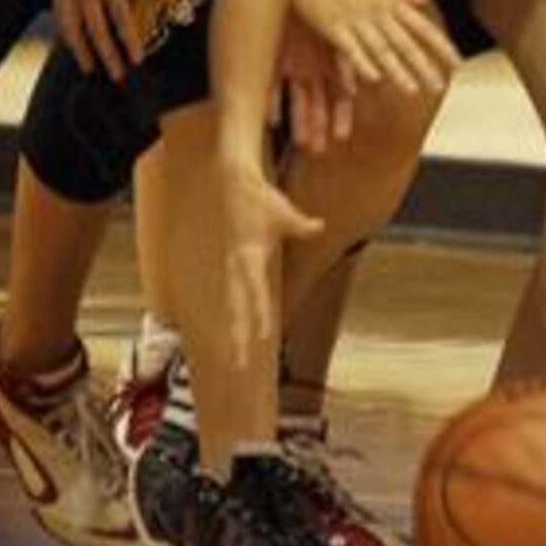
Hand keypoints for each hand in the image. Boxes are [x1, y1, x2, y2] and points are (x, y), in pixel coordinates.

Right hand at [53, 0, 172, 77]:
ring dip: (82, 48)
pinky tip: (71, 42)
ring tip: (90, 68)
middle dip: (108, 54)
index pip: (122, 17)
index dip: (130, 41)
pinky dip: (65, 29)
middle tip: (117, 75)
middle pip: (97, 28)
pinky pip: (59, 9)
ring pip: (73, 24)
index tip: (137, 59)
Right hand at [219, 159, 323, 369]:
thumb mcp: (280, 212)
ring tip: (233, 357)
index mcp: (250, 258)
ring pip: (230, 305)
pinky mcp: (227, 264)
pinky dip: (228, 313)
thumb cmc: (257, 197)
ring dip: (232, 330)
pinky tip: (228, 330)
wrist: (229, 181)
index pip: (255, 295)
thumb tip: (319, 227)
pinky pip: (227, 294)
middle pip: (237, 309)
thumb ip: (300, 225)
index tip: (263, 340)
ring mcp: (229, 267)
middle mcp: (237, 267)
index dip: (259, 318)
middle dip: (237, 337)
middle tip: (237, 364)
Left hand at [276, 15, 353, 152]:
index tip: (341, 135)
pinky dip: (272, 102)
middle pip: (318, 102)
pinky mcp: (272, 56)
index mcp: (332, 57)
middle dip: (318, 125)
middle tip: (317, 149)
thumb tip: (375, 77)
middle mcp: (314, 64)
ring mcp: (294, 62)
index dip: (341, 115)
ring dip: (298, 120)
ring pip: (296, 99)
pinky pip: (270, 85)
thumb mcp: (337, 27)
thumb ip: (353, 56)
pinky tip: (272, 119)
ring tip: (298, 142)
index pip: (341, 94)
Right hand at [285, 0, 458, 98]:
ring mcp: (355, 18)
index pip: (423, 26)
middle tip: (439, 87)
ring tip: (412, 91)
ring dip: (398, 71)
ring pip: (381, 48)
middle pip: (406, 42)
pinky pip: (350, 48)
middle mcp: (377, 10)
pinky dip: (362, 63)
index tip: (457, 63)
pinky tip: (372, 78)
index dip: (442, 46)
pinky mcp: (332, 26)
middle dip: (424, 66)